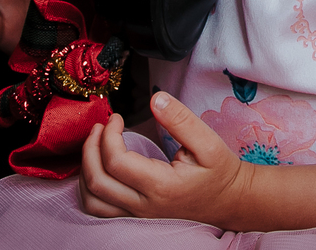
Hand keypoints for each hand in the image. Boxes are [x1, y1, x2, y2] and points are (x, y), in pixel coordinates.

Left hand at [78, 93, 248, 224]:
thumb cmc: (219, 171)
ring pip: (93, 201)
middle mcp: (145, 205)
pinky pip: (100, 210)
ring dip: (85, 170)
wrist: (229, 201)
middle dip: (90, 148)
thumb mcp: (208, 142)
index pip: (117, 162)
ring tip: (95, 144)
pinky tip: (98, 166)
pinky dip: (90, 188)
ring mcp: (138, 215)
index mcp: (161, 186)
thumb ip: (181, 119)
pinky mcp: (136, 216)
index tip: (118, 117)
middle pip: (97, 182)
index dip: (109, 134)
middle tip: (101, 126)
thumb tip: (156, 99)